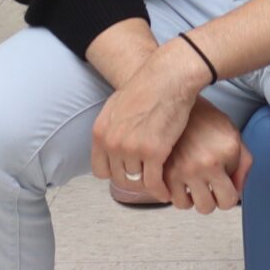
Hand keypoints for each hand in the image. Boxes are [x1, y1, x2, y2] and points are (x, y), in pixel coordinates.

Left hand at [90, 39, 208, 197]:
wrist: (168, 77)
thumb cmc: (148, 87)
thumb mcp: (117, 106)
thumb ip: (111, 128)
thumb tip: (112, 143)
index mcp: (100, 133)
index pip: (100, 170)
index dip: (115, 174)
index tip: (128, 173)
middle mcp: (112, 143)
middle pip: (118, 178)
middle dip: (133, 181)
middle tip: (147, 181)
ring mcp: (132, 148)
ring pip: (137, 180)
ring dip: (148, 185)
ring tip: (158, 185)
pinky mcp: (154, 151)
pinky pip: (153, 181)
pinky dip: (159, 190)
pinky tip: (166, 191)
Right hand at [157, 98, 251, 213]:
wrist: (180, 103)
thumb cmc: (208, 121)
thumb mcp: (233, 137)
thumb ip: (242, 166)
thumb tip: (237, 192)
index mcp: (228, 152)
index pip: (231, 198)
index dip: (227, 193)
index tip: (223, 186)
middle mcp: (207, 163)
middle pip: (209, 207)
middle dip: (211, 200)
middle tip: (209, 187)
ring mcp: (184, 168)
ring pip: (188, 206)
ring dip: (192, 198)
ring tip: (193, 184)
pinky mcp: (164, 170)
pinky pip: (171, 199)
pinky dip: (176, 194)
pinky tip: (181, 181)